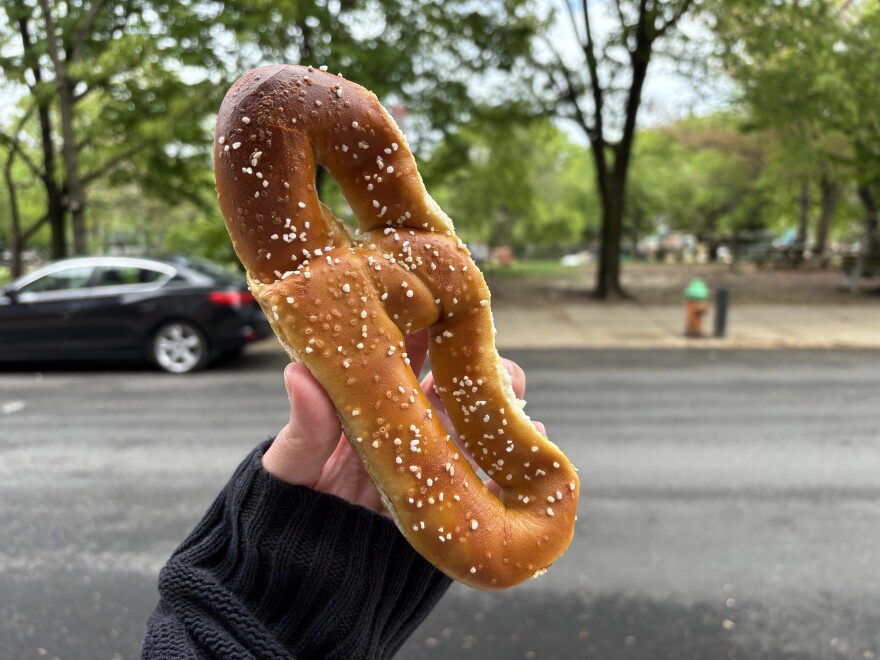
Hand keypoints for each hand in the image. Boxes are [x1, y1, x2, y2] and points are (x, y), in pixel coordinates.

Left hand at [262, 329, 538, 511]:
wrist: (310, 570)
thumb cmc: (296, 506)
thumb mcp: (293, 465)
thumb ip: (305, 425)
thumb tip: (298, 372)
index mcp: (376, 403)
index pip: (409, 353)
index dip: (430, 327)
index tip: (442, 308)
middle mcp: (413, 424)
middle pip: (457, 380)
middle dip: (478, 364)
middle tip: (483, 363)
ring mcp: (438, 459)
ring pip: (482, 419)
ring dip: (502, 404)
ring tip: (510, 402)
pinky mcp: (455, 498)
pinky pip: (493, 474)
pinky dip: (516, 458)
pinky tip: (529, 443)